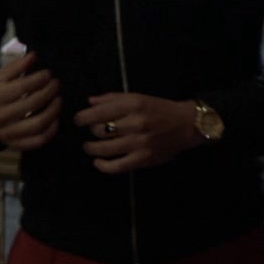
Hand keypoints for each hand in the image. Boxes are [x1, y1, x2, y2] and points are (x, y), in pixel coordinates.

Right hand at [0, 50, 63, 151]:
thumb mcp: (1, 78)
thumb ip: (17, 66)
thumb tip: (34, 55)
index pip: (21, 87)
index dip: (39, 79)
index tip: (49, 74)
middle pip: (32, 104)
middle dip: (49, 92)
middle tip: (57, 84)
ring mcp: (8, 134)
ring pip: (37, 124)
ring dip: (53, 111)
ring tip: (59, 100)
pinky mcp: (16, 145)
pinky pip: (38, 140)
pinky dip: (51, 130)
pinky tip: (56, 119)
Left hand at [73, 93, 202, 173]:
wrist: (186, 125)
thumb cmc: (159, 109)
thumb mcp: (137, 97)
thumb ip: (113, 98)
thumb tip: (90, 101)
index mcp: (133, 105)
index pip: (99, 112)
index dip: (83, 117)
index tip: (78, 120)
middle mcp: (135, 123)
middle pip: (100, 130)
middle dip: (90, 131)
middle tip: (91, 132)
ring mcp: (139, 143)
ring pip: (105, 148)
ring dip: (91, 148)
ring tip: (89, 147)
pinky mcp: (143, 159)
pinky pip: (117, 166)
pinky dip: (103, 166)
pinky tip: (97, 162)